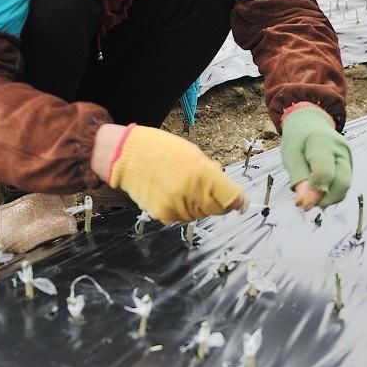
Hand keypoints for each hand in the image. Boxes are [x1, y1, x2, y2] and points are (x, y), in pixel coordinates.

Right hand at [98, 124, 243, 222]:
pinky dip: (182, 209)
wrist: (127, 155)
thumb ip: (215, 176)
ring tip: (183, 185)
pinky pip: (182, 217)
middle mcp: (190, 194)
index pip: (232, 198)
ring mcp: (175, 207)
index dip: (238, 200)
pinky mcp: (163, 215)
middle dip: (217, 200)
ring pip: (200, 215)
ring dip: (199, 205)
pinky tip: (172, 193)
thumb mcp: (196, 155)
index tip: (240, 200)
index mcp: (202, 175)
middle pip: (218, 209)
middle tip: (203, 184)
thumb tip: (234, 196)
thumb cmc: (163, 149)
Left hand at [280, 103, 351, 208]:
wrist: (310, 124)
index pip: (324, 173)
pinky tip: (317, 189)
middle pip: (342, 183)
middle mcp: (341, 149)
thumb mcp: (291, 157)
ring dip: (327, 198)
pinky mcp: (350, 164)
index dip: (313, 192)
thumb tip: (306, 204)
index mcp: (323, 142)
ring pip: (344, 187)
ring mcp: (349, 157)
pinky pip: (343, 184)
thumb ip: (299, 179)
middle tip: (306, 203)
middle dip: (324, 199)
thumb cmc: (298, 140)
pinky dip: (330, 192)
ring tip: (310, 194)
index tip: (301, 204)